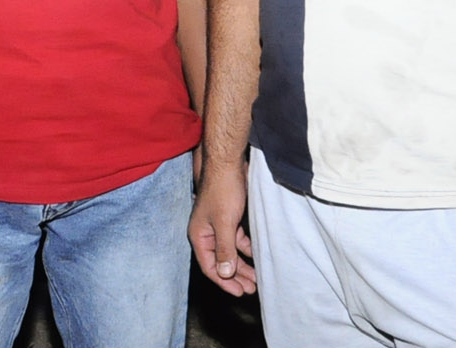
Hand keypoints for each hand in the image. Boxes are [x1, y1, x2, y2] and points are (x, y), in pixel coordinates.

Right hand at [189, 157, 256, 295]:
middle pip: (220, 262)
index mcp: (199, 236)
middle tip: (251, 289)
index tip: (239, 292)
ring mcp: (217, 226)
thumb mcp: (225, 223)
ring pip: (230, 252)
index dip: (224, 281)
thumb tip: (225, 274)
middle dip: (235, 276)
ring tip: (256, 278)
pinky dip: (246, 249)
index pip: (210, 266)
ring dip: (242, 265)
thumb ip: (225, 249)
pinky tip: (257, 256)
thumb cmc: (223, 190)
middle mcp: (206, 233)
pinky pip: (237, 240)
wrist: (228, 163)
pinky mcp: (229, 219)